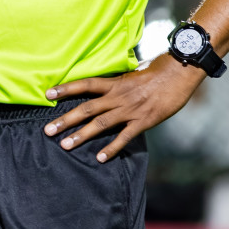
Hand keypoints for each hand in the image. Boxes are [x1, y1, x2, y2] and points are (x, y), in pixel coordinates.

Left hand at [43, 53, 203, 161]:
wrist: (181, 72)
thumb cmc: (157, 70)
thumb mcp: (132, 72)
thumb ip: (117, 81)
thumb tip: (104, 84)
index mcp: (114, 82)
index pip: (85, 84)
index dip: (66, 89)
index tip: (47, 94)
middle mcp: (118, 96)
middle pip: (86, 108)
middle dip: (65, 120)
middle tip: (47, 130)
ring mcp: (130, 110)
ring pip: (100, 124)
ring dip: (81, 135)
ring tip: (65, 145)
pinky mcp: (144, 121)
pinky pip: (125, 137)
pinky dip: (112, 148)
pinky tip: (100, 158)